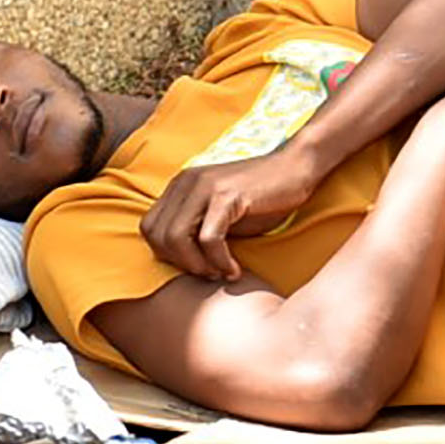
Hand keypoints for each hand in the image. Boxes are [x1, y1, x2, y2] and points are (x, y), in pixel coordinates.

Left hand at [141, 145, 326, 283]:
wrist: (295, 169)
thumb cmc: (261, 198)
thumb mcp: (220, 214)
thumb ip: (196, 230)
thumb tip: (180, 263)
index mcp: (179, 187)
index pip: (149, 228)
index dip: (167, 255)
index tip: (195, 267)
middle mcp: (185, 183)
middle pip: (157, 236)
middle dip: (181, 264)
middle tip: (208, 274)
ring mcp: (203, 186)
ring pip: (176, 238)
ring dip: (197, 265)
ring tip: (220, 273)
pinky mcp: (226, 195)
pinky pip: (208, 238)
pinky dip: (219, 260)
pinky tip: (234, 270)